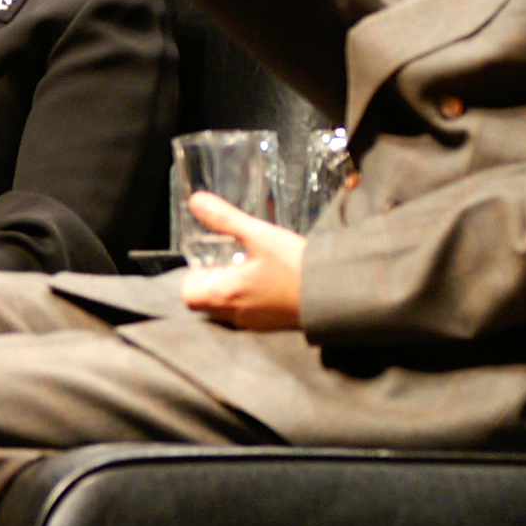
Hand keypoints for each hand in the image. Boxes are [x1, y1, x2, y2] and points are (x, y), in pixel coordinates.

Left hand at [176, 193, 304, 329]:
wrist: (337, 292)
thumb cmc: (295, 266)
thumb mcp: (258, 235)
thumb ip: (225, 218)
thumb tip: (196, 201)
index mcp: (225, 296)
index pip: (188, 296)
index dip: (193, 277)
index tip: (209, 259)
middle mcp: (236, 315)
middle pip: (207, 302)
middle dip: (212, 281)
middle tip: (229, 259)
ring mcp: (255, 323)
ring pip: (228, 308)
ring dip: (231, 289)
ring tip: (249, 266)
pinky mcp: (273, 324)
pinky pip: (250, 313)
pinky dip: (250, 298)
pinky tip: (268, 279)